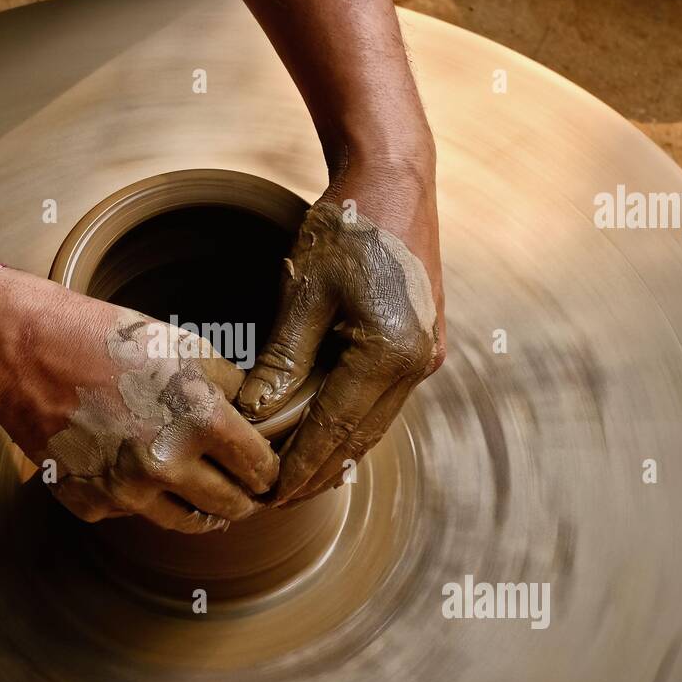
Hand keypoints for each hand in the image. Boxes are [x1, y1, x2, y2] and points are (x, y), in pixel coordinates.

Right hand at [0, 270, 278, 532]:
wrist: (24, 351)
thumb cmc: (104, 339)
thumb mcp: (182, 346)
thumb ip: (228, 386)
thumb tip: (257, 416)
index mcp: (198, 420)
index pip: (259, 468)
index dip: (268, 470)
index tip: (267, 471)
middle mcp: (165, 464)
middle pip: (230, 507)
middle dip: (245, 499)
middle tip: (247, 492)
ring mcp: (125, 491)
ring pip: (184, 522)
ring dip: (201, 511)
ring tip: (204, 496)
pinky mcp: (91, 504)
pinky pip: (130, 513)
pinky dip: (138, 499)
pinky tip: (133, 470)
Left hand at [237, 162, 444, 502]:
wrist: (395, 178)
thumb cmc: (346, 227)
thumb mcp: (303, 292)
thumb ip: (282, 360)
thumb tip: (255, 416)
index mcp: (390, 353)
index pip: (335, 430)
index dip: (301, 468)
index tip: (269, 496)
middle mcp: (418, 363)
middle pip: (360, 437)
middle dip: (318, 472)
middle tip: (275, 502)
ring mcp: (427, 355)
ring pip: (374, 422)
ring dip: (336, 452)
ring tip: (295, 480)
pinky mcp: (423, 344)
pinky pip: (382, 398)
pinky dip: (351, 421)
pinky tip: (323, 437)